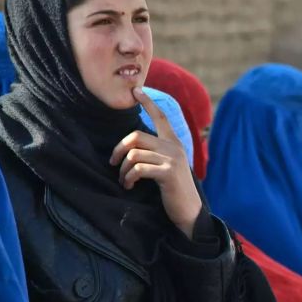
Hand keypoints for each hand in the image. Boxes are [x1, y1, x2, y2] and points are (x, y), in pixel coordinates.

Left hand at [109, 87, 201, 237]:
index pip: (160, 117)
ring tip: (124, 181)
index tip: (136, 90)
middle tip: (113, 163)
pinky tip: (129, 186)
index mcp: (174, 142)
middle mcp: (174, 147)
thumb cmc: (174, 189)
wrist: (189, 211)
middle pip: (136, 136)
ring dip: (123, 170)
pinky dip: (128, 178)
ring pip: (134, 154)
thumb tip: (132, 148)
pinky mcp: (168, 173)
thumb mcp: (167, 166)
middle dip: (119, 149)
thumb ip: (157, 153)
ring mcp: (172, 159)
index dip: (148, 103)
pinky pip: (138, 169)